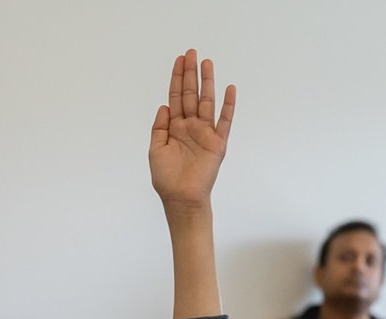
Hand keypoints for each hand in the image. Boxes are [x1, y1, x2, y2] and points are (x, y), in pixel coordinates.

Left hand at [148, 50, 234, 210]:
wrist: (181, 198)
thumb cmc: (167, 178)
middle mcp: (191, 127)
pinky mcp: (217, 143)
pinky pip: (224, 121)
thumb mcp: (156, 149)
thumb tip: (164, 106)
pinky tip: (229, 89)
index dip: (176, 78)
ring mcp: (205, 134)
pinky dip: (228, 106)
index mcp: (175, 128)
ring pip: (206, 102)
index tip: (179, 60)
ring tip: (207, 63)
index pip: (176, 97)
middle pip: (191, 94)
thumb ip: (159, 127)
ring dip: (207, 82)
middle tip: (192, 53)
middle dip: (191, 73)